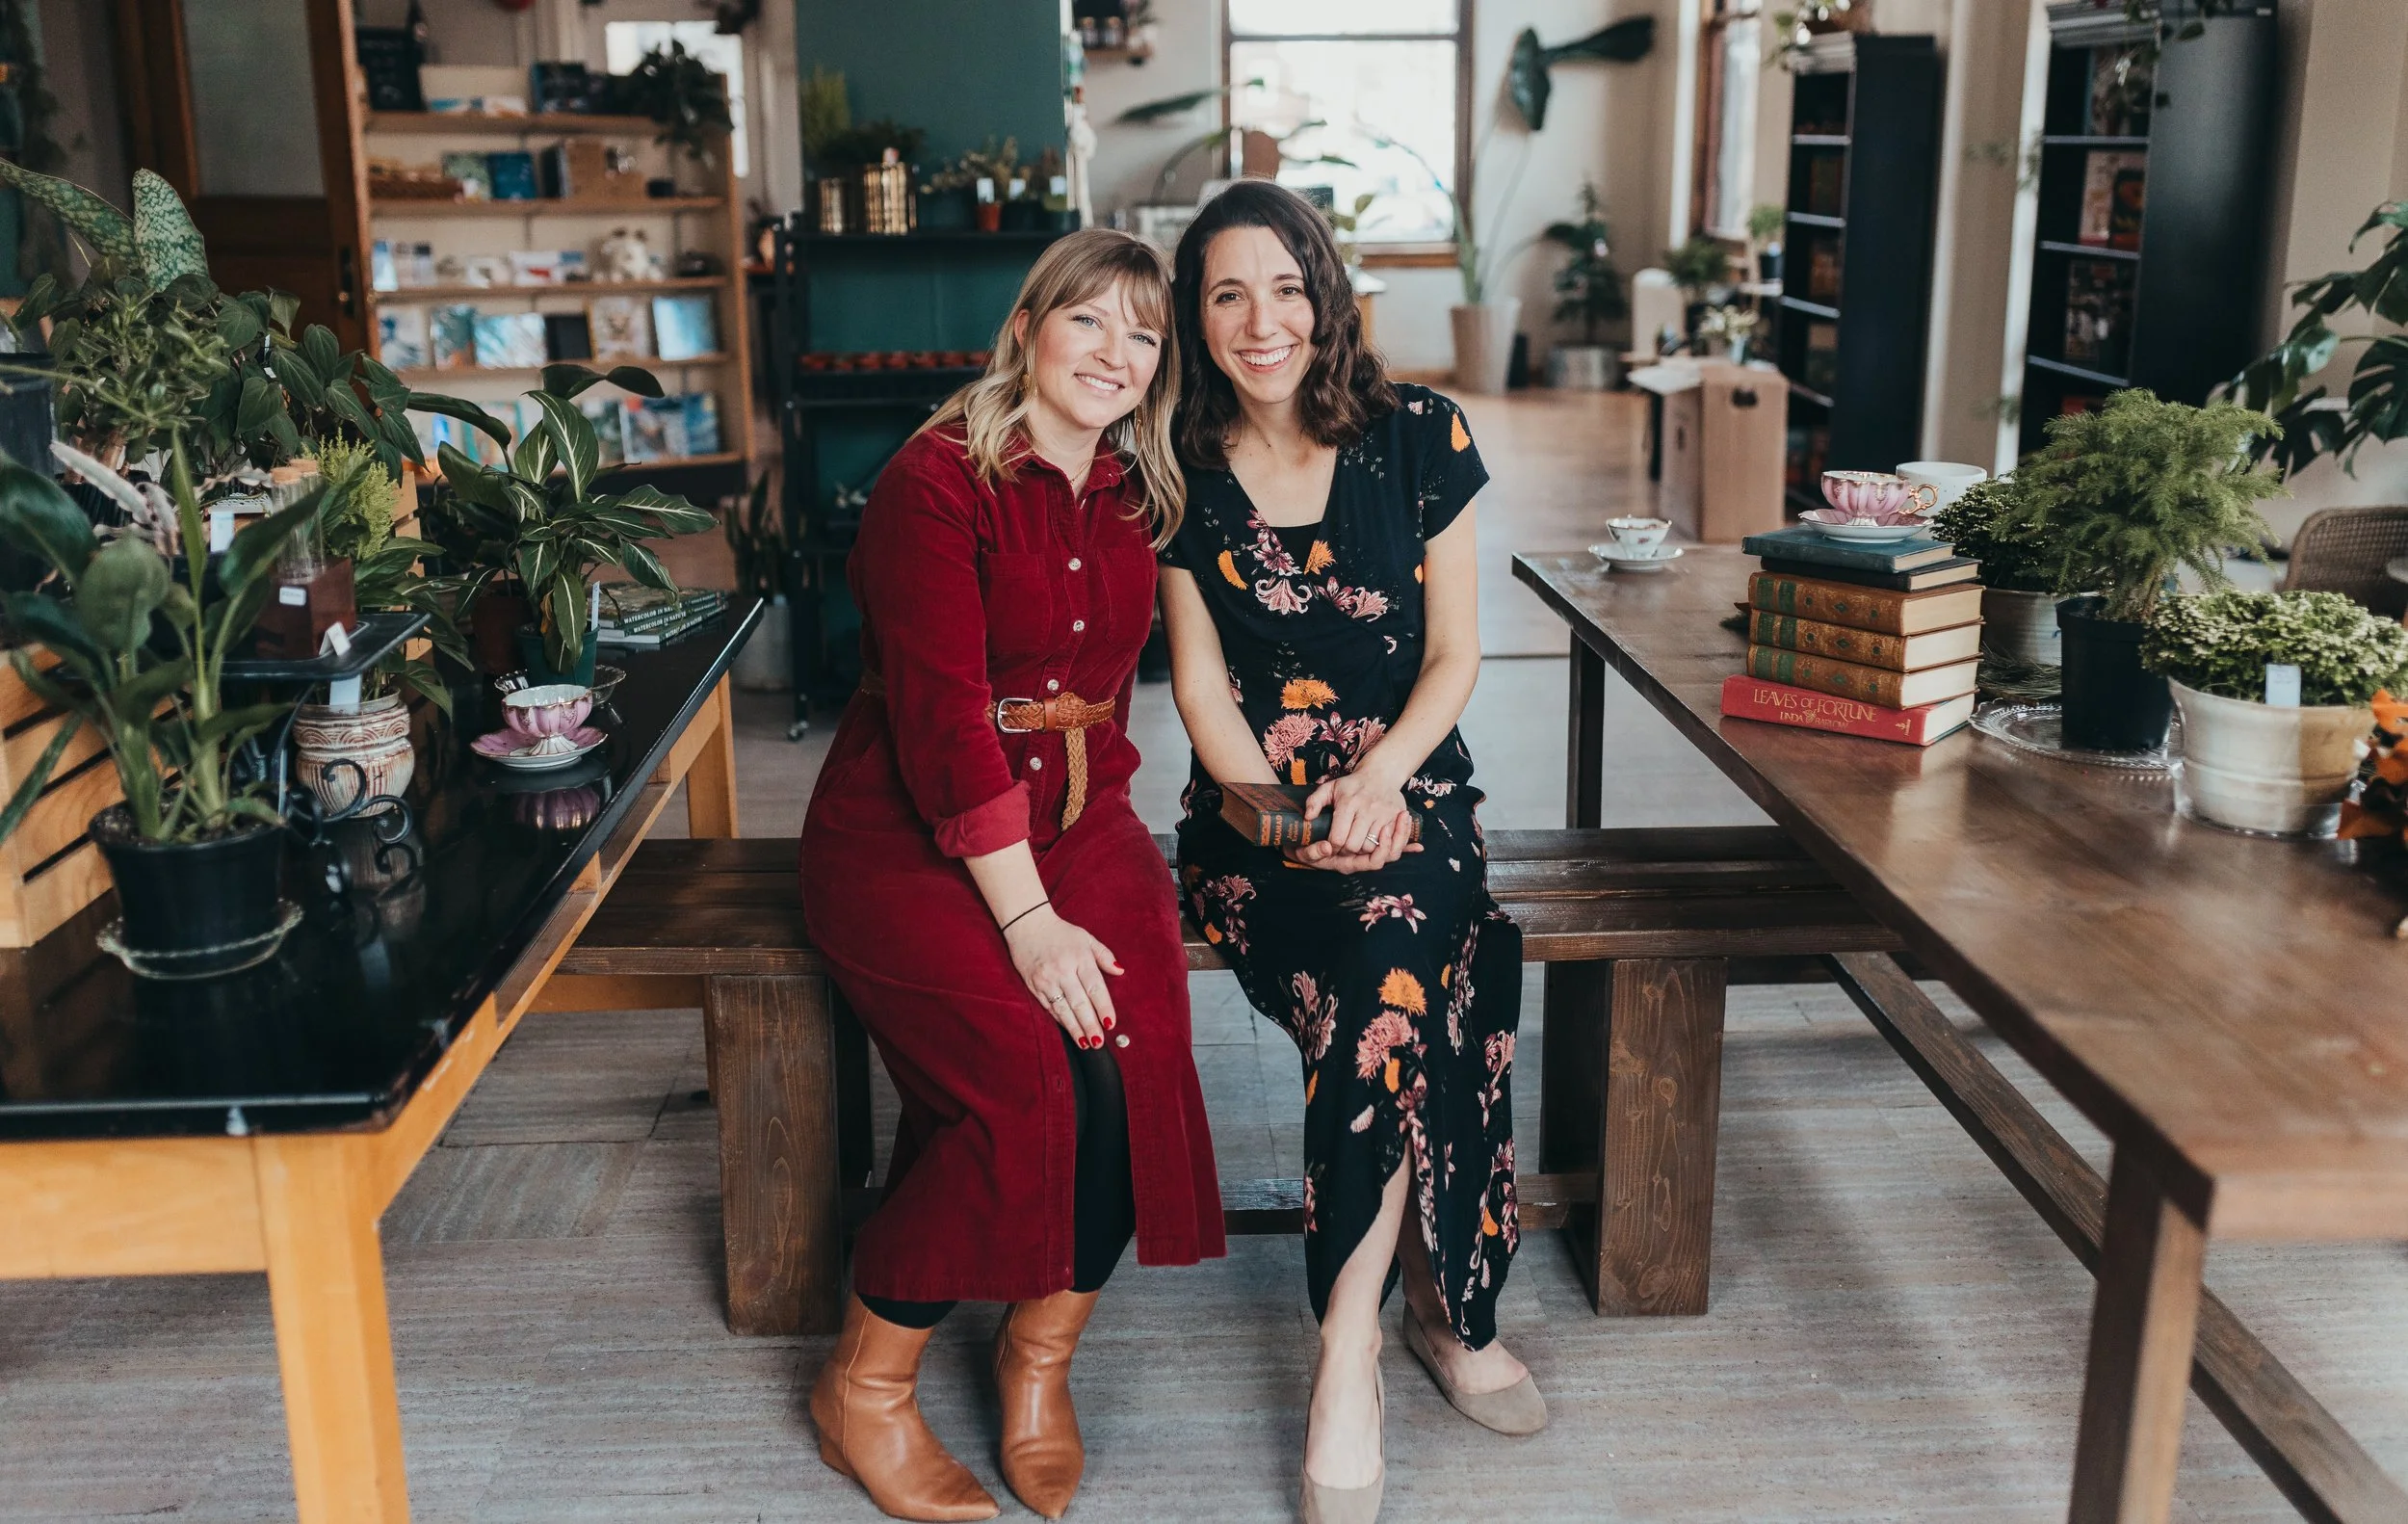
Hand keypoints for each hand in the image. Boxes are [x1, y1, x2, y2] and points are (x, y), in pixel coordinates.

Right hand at [1003, 906, 1121, 1047]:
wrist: (1026, 924)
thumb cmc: (1060, 933)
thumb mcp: (1086, 938)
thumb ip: (1104, 956)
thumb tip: (1120, 971)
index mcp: (1079, 958)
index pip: (1095, 988)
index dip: (1103, 1007)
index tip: (1110, 1023)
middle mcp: (1063, 970)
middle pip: (1079, 1003)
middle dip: (1090, 1024)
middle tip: (1099, 1041)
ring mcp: (1046, 979)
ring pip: (1063, 1009)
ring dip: (1075, 1028)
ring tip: (1085, 1043)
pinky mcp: (1033, 985)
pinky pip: (1048, 1007)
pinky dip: (1060, 1020)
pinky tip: (1069, 1030)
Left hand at [1291, 771, 1419, 872]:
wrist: (1382, 774)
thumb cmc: (1352, 785)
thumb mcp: (1330, 788)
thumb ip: (1314, 801)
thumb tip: (1308, 818)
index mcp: (1348, 803)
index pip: (1338, 837)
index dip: (1332, 847)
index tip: (1331, 845)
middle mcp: (1367, 808)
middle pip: (1354, 846)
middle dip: (1346, 851)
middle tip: (1344, 846)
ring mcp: (1383, 813)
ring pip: (1370, 847)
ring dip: (1361, 849)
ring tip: (1357, 842)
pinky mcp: (1395, 817)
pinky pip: (1385, 842)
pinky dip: (1376, 845)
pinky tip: (1369, 838)